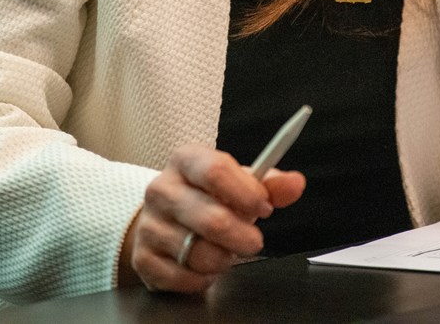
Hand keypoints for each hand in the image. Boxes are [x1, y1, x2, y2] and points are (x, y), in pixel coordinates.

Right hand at [119, 144, 304, 292]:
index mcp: (186, 161)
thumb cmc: (206, 197)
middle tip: (253, 242)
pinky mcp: (143, 259)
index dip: (247, 193)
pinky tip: (204, 266)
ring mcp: (149, 225)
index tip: (264, 208)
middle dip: (243, 237)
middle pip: (211, 218)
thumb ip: (269, 184)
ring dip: (223, 259)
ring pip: (199, 253)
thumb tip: (295, 183)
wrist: (162, 219)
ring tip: (225, 252)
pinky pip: (183, 277)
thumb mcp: (237, 183)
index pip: (216, 171)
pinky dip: (203, 278)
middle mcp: (162, 190)